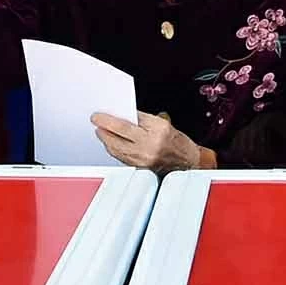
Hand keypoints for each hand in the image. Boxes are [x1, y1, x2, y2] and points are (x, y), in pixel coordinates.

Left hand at [90, 111, 207, 172]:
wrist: (189, 162)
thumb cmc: (178, 143)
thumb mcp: (163, 124)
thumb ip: (142, 120)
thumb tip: (123, 116)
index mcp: (157, 131)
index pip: (127, 123)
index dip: (109, 120)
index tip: (99, 116)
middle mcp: (150, 146)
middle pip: (118, 137)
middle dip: (103, 129)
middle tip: (96, 122)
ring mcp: (144, 160)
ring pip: (116, 149)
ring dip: (106, 139)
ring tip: (101, 131)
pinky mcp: (140, 169)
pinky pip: (121, 158)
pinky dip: (113, 149)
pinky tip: (110, 143)